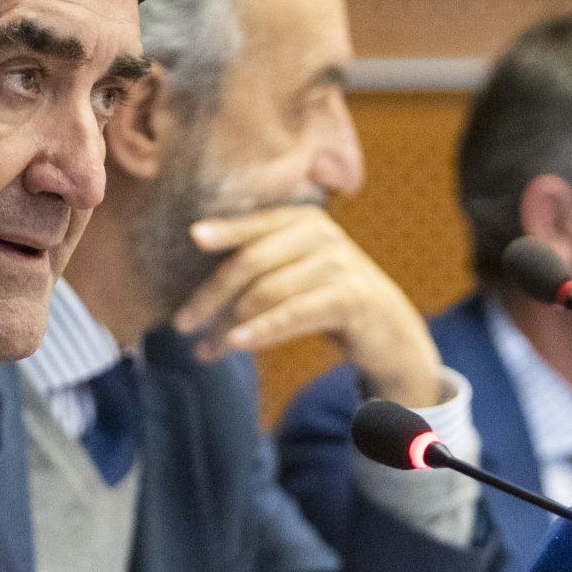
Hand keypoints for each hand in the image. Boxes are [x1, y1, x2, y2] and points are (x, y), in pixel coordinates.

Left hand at [175, 207, 444, 406]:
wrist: (389, 330)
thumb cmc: (329, 298)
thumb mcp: (297, 270)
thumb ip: (261, 259)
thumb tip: (201, 265)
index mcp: (305, 221)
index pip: (255, 225)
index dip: (225, 231)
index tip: (194, 238)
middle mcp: (322, 236)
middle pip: (251, 262)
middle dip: (211, 295)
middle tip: (182, 324)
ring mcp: (338, 265)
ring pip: (266, 292)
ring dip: (228, 325)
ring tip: (205, 350)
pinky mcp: (348, 299)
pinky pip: (293, 314)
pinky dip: (260, 330)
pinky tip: (235, 344)